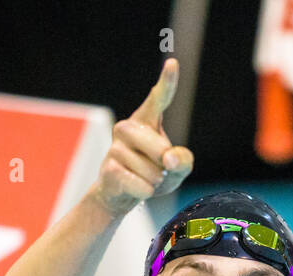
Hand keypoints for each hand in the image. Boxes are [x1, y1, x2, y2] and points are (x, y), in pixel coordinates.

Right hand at [94, 58, 194, 217]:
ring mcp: (115, 147)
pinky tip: (138, 188)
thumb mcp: (177, 167)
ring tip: (144, 177)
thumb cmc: (153, 173)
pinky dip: (146, 191)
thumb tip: (169, 159)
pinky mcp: (109, 168)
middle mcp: (127, 127)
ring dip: (155, 181)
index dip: (167, 82)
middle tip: (158, 168)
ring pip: (152, 171)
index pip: (159, 99)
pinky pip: (141, 185)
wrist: (121, 195)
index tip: (173, 64)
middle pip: (161, 149)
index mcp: (147, 120)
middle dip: (165, 165)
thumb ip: (183, 160)